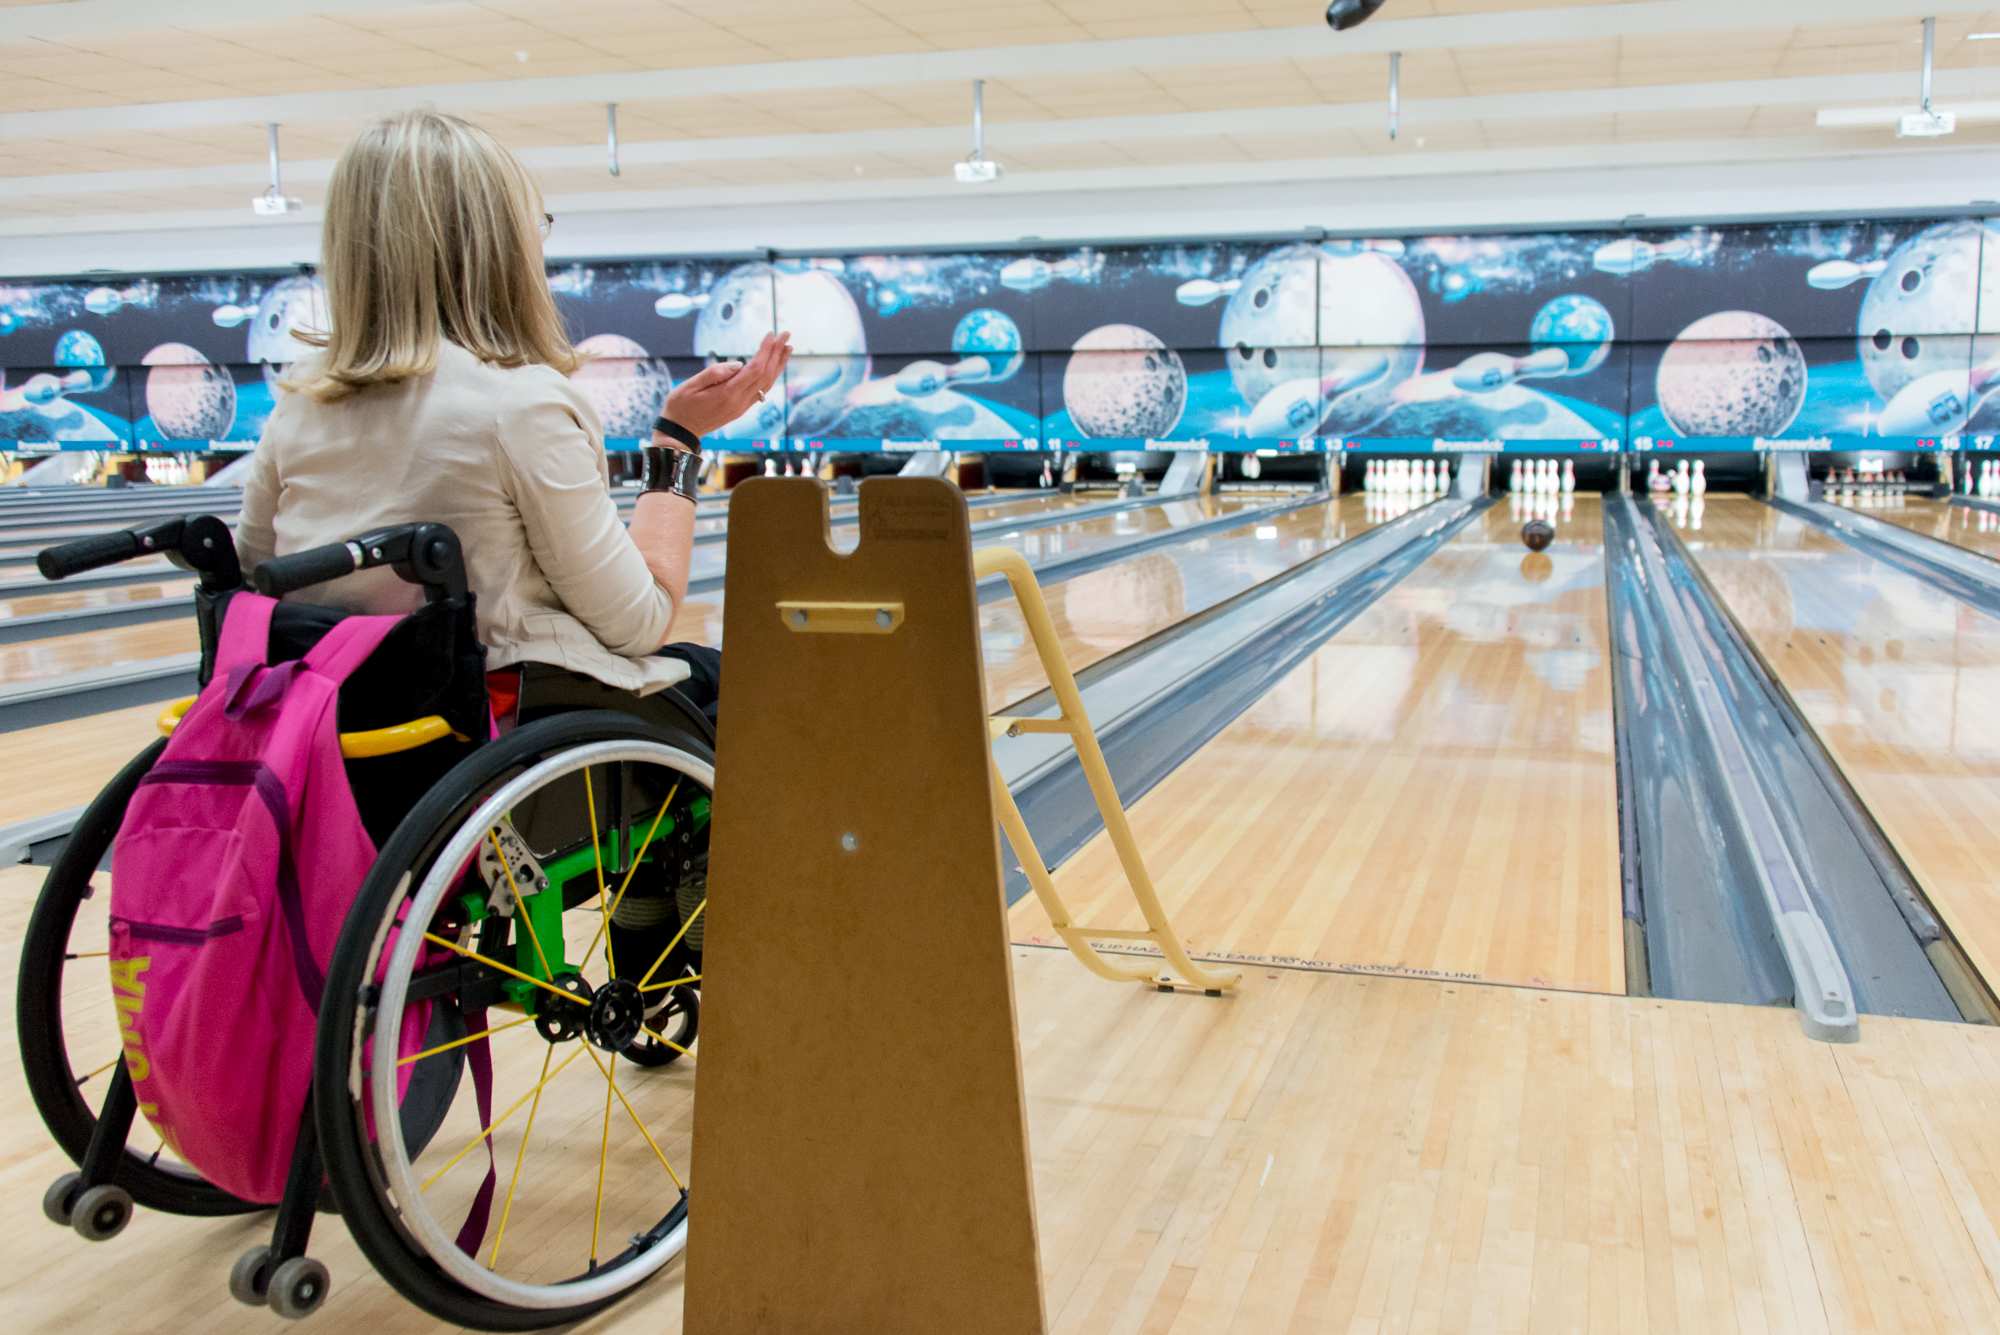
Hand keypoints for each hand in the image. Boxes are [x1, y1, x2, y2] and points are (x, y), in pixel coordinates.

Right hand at [661, 332, 791, 439]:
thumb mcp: (690, 386)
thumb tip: (739, 364)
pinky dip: (771, 376)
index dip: (765, 351)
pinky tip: (774, 367)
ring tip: (787, 348)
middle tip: (786, 335)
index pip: (754, 369)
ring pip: (766, 384)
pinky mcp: (740, 409)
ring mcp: (741, 407)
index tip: (771, 335)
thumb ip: (714, 373)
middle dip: (777, 353)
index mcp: (727, 394)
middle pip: (765, 375)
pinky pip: (761, 391)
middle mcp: (739, 402)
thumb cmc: (680, 407)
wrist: (680, 433)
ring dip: (778, 365)